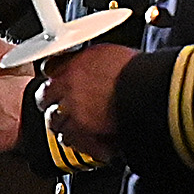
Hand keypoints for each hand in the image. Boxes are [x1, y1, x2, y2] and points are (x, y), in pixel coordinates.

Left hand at [34, 43, 135, 157]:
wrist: (149, 92)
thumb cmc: (138, 72)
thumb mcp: (110, 53)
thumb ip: (92, 60)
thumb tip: (91, 62)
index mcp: (74, 66)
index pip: (50, 69)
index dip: (54, 76)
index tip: (56, 80)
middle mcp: (69, 89)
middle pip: (44, 97)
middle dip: (50, 101)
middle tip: (58, 104)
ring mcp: (74, 113)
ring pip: (55, 122)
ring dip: (62, 123)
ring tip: (72, 124)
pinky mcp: (83, 134)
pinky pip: (70, 140)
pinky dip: (77, 140)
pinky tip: (84, 139)